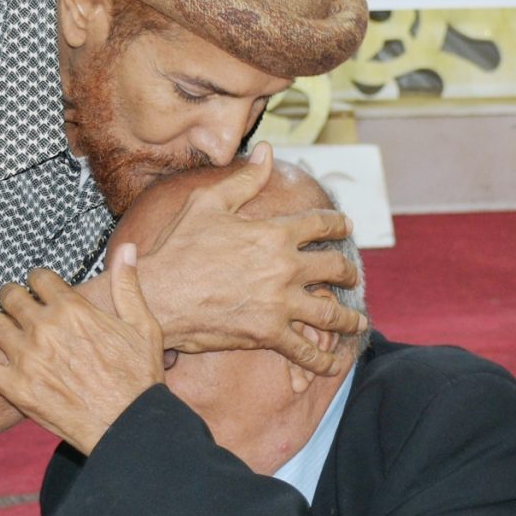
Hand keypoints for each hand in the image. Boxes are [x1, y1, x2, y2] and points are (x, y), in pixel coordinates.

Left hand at [0, 247, 163, 454]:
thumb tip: (125, 248)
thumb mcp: (142, 325)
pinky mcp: (15, 387)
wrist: (127, 425)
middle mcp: (44, 328)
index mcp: (72, 309)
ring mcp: (26, 358)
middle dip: (9, 294)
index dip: (37, 278)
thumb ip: (127, 285)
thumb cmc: (138, 377)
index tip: (36, 283)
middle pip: (12, 297)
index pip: (41, 278)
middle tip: (6, 297)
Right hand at [131, 146, 364, 375]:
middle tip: (351, 275)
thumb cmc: (178, 247)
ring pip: (330, 314)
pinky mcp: (268, 335)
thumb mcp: (208, 203)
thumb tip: (266, 151)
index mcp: (274, 233)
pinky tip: (332, 363)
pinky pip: (305, 351)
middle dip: (348, 272)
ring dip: (348, 319)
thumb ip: (244, 178)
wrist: (158, 295)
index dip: (339, 224)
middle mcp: (285, 268)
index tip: (347, 226)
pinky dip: (322, 360)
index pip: (321, 225)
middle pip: (335, 268)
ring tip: (357, 322)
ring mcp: (280, 304)